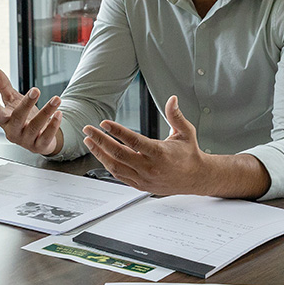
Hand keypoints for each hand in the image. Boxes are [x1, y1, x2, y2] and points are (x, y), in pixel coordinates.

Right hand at [0, 66, 62, 155]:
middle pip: (18, 118)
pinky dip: (53, 125)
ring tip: (56, 99)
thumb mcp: (13, 101)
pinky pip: (46, 136)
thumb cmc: (23, 118)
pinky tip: (59, 114)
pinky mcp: (39, 146)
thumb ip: (3, 86)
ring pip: (35, 126)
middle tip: (36, 90)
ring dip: (46, 111)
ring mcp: (26, 140)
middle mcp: (14, 131)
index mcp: (5, 120)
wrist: (38, 138)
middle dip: (27, 104)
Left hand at [81, 95, 257, 196]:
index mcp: (160, 153)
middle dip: (100, 141)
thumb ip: (176, 116)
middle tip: (88, 130)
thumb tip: (172, 99)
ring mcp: (144, 178)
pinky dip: (108, 165)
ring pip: (115, 167)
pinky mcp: (140, 185)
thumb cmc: (189, 154)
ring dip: (100, 153)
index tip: (104, 123)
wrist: (195, 178)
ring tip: (89, 141)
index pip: (133, 141)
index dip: (117, 131)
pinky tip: (101, 154)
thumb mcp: (186, 132)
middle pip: (119, 154)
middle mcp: (150, 168)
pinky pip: (119, 176)